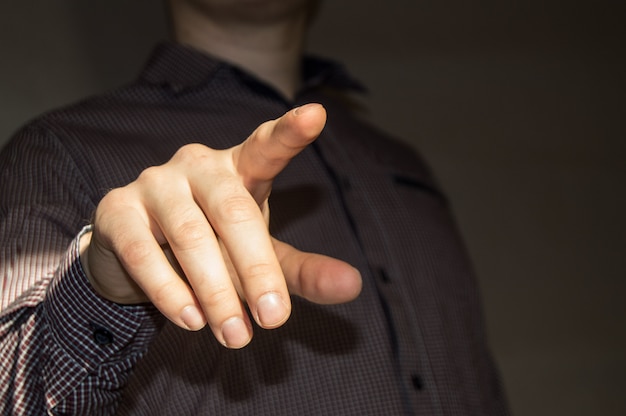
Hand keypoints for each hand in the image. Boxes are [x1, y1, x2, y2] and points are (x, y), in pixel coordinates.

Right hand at [79, 103, 361, 347]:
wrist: (138, 249)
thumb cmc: (214, 243)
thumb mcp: (261, 256)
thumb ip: (302, 270)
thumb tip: (354, 285)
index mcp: (240, 168)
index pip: (266, 146)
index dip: (290, 132)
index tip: (317, 115)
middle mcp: (198, 166)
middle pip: (234, 211)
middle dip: (256, 270)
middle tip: (275, 320)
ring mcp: (155, 183)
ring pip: (191, 236)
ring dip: (216, 292)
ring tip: (235, 335)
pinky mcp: (118, 210)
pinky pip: (144, 253)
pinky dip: (170, 291)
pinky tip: (192, 320)